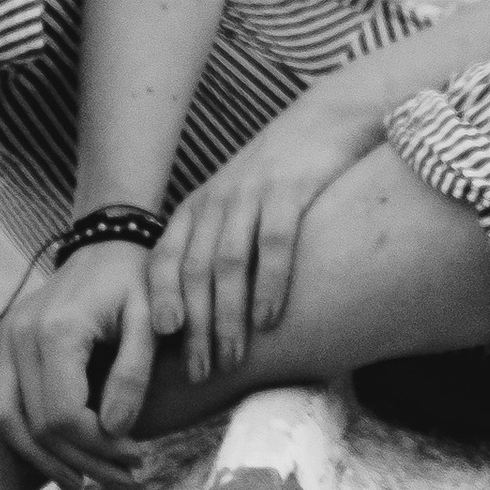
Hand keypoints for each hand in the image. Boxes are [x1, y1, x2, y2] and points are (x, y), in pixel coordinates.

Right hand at [0, 241, 155, 489]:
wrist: (108, 249)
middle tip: (128, 481)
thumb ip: (133, 375)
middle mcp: (18, 335)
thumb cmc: (135, 284)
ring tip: (84, 488)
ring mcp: (0, 338)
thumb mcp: (150, 321)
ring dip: (41, 462)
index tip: (136, 455)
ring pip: (5, 420)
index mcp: (57, 330)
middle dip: (83, 463)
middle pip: (37, 426)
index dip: (100, 446)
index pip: (65, 415)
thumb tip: (110, 430)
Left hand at [150, 94, 365, 382]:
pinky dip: (267, 284)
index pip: (165, 259)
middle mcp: (217, 200)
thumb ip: (220, 247)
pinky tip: (268, 320)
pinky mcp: (290, 188)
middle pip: (194, 271)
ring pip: (227, 263)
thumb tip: (206, 316)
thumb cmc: (285, 176)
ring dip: (226, 316)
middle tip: (200, 371)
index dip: (159, 299)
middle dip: (194, 326)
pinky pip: (272, 242)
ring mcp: (251, 193)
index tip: (160, 340)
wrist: (329, 118)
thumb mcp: (239, 205)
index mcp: (199, 208)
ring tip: (231, 358)